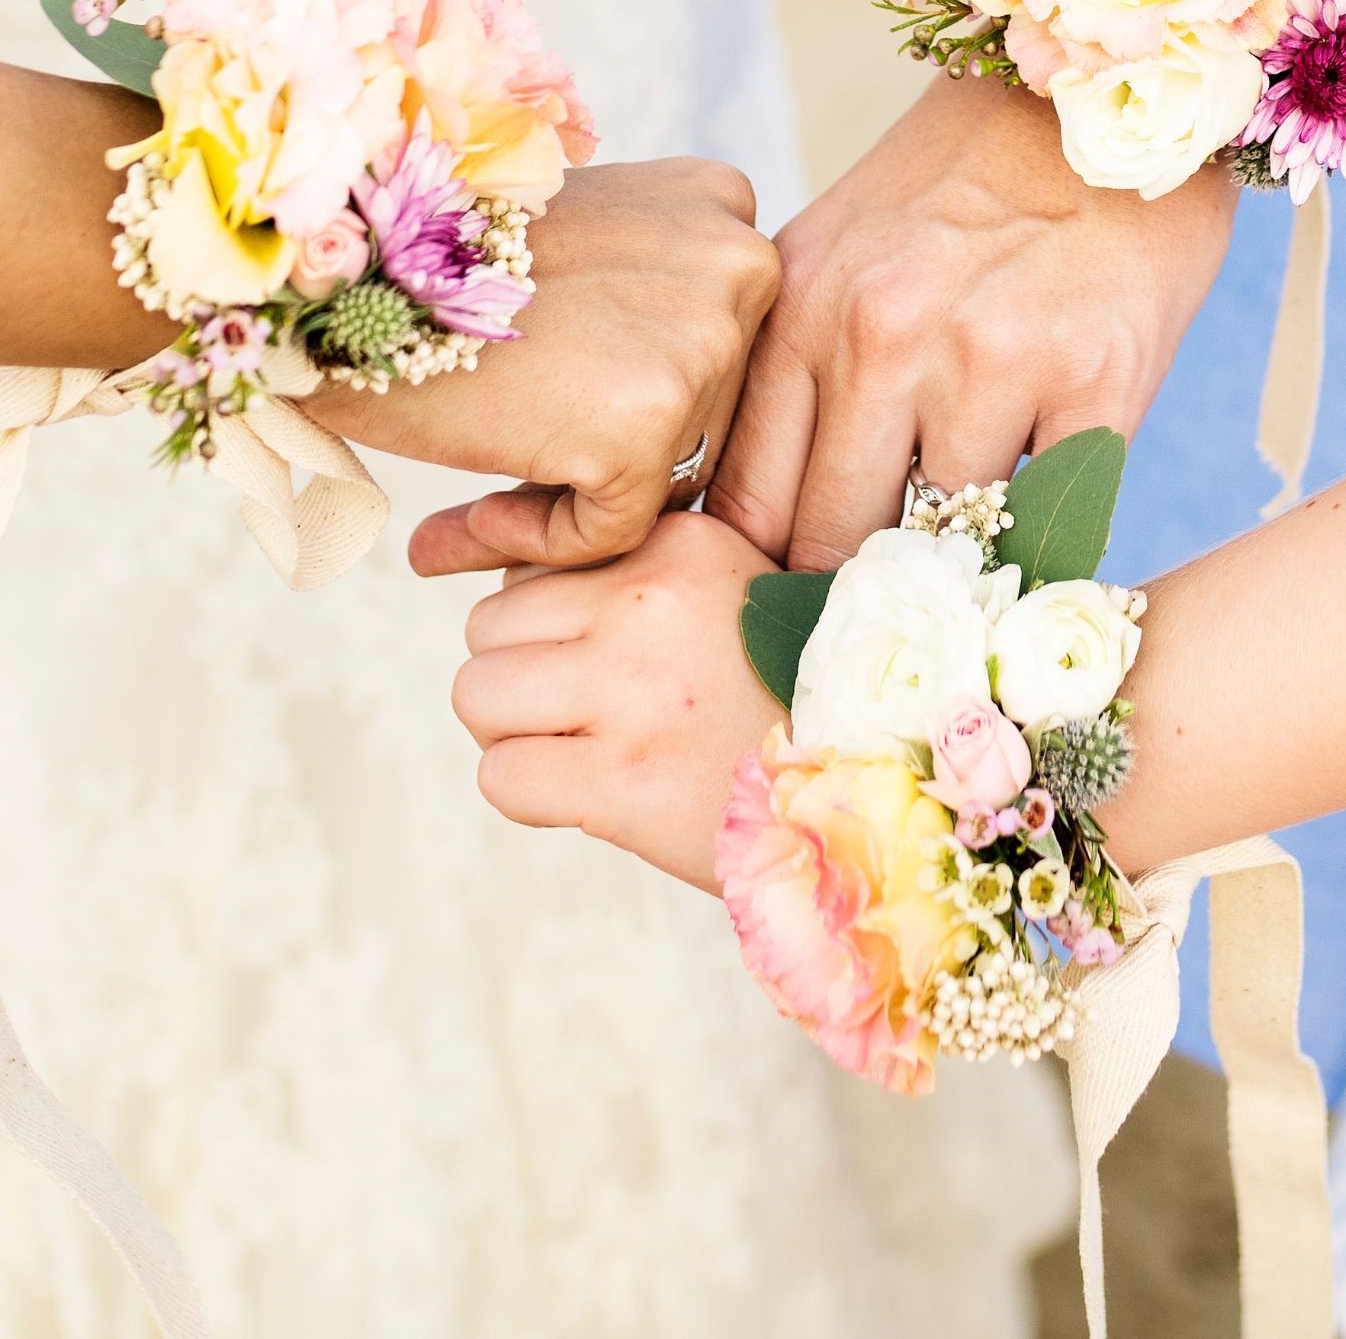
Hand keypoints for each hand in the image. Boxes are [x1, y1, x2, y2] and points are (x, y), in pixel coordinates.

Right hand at [304, 159, 780, 573]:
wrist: (331, 274)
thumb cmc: (423, 265)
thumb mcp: (574, 245)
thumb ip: (641, 305)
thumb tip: (674, 405)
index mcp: (720, 204)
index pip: (716, 344)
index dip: (636, 397)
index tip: (552, 414)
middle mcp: (741, 263)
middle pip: (710, 414)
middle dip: (617, 459)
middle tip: (509, 483)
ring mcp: (707, 342)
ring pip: (673, 477)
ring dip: (578, 506)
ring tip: (479, 508)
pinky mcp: (655, 424)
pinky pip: (619, 531)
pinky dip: (547, 545)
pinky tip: (472, 520)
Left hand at [454, 511, 784, 892]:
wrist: (868, 799)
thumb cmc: (788, 701)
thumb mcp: (730, 596)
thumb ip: (635, 576)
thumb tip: (488, 569)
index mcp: (675, 545)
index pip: (532, 564)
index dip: (548, 625)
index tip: (594, 663)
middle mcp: (646, 602)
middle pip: (488, 625)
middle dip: (519, 677)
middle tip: (580, 716)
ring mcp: (630, 690)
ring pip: (476, 694)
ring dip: (513, 733)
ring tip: (578, 752)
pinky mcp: (619, 780)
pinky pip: (501, 777)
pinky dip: (530, 794)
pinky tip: (590, 797)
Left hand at [707, 75, 1236, 571]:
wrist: (1091, 108)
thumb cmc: (947, 198)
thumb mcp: (830, 263)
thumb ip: (786, 382)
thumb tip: (749, 534)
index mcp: (802, 316)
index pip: (750, 507)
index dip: (762, 579)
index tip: (784, 614)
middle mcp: (881, 339)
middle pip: (834, 543)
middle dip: (850, 594)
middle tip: (871, 621)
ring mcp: (991, 360)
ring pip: (947, 542)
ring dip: (955, 566)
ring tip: (962, 565)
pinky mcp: (1097, 380)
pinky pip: (1057, 523)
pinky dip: (1045, 544)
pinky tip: (1038, 528)